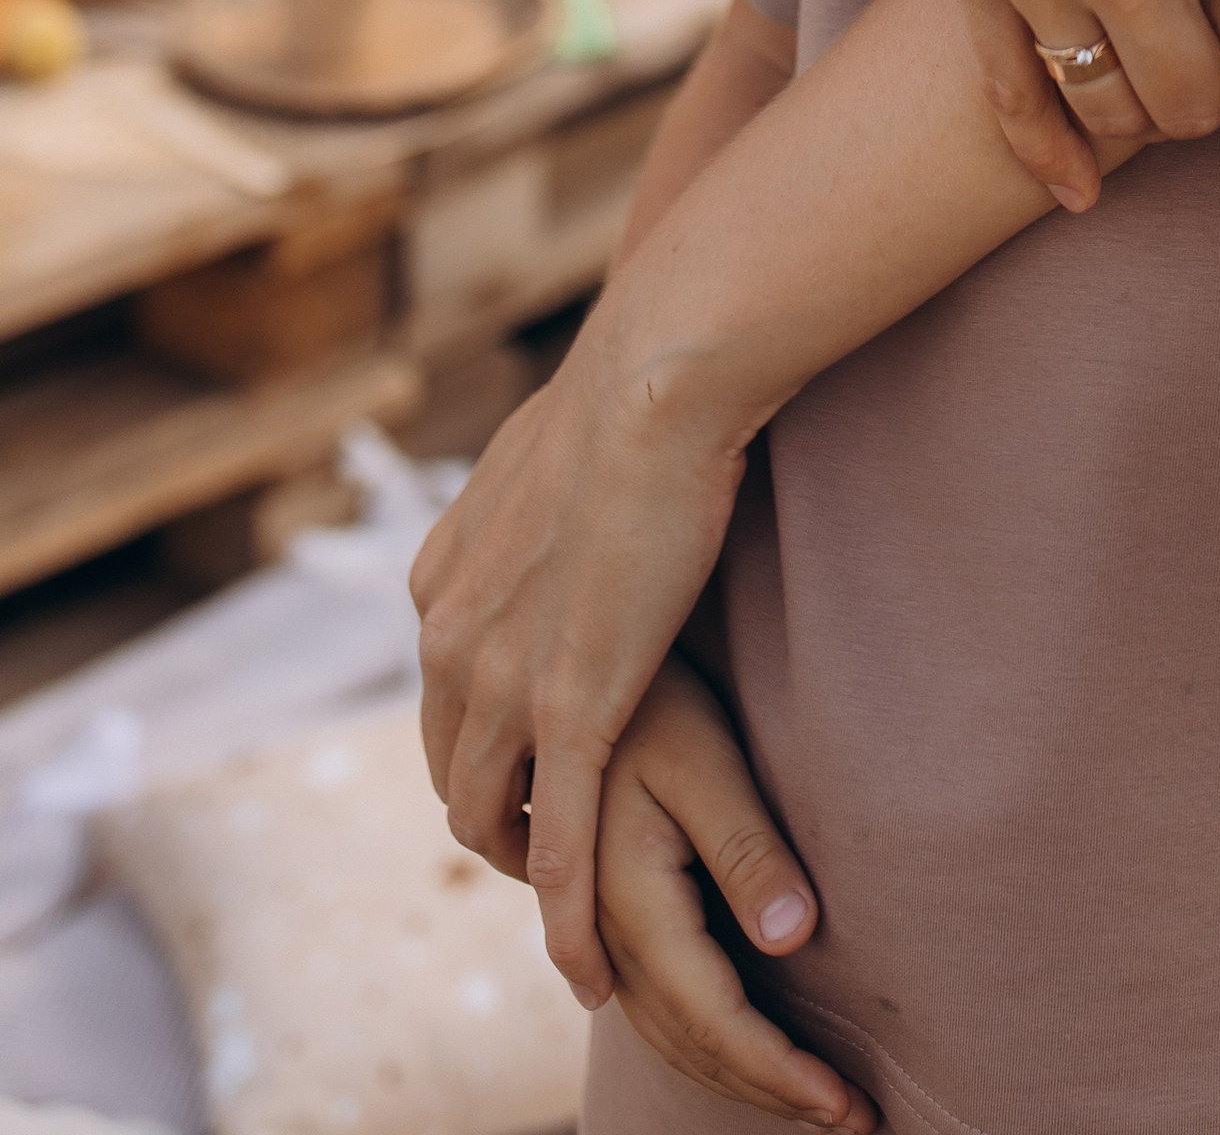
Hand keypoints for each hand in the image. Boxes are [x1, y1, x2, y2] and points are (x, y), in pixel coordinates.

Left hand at [412, 349, 745, 1005]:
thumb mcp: (548, 449)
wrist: (656, 374)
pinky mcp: (573, 708)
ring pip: (492, 817)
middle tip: (554, 846)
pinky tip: (594, 967)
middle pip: (451, 770)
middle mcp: (448, 637)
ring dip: (529, 872)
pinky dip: (570, 917)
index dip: (484, 744)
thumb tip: (567, 479)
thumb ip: (537, 496)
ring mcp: (503, 681)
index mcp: (440, 579)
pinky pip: (564, 841)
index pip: (442, 700)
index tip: (533, 765)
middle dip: (497, 819)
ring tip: (580, 912)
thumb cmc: (631, 384)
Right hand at [594, 657, 864, 1126]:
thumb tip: (794, 940)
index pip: (715, 1018)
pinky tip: (743, 1046)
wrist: (578, 665)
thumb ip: (745, 849)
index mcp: (630, 902)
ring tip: (811, 1097)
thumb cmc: (656, 701)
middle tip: (851, 1120)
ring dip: (738, 1074)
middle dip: (769, 1089)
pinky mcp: (607, 912)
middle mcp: (606, 931)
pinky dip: (705, 1042)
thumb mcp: (706, 760)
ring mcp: (600, 926)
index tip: (844, 1107)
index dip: (779, 1071)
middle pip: (691, 1043)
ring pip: (670, 1034)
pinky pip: (656, 1006)